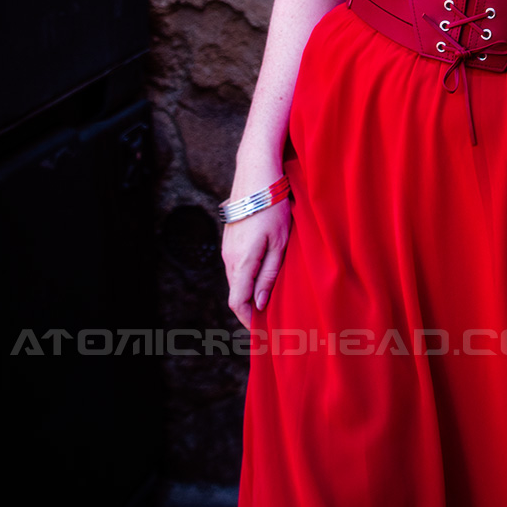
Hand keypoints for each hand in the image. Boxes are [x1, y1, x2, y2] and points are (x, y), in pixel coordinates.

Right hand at [222, 200, 291, 329]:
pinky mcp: (229, 237)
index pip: (238, 302)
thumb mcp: (279, 243)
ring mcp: (227, 246)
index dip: (248, 320)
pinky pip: (236, 264)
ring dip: (249, 289)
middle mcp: (229, 257)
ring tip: (270, 296)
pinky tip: (263, 271)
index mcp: (241, 262)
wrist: (256, 174)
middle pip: (236, 292)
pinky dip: (247, 274)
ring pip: (236, 277)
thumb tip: (260, 303)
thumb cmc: (273, 207)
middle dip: (250, 307)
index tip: (261, 331)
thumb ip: (269, 274)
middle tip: (271, 317)